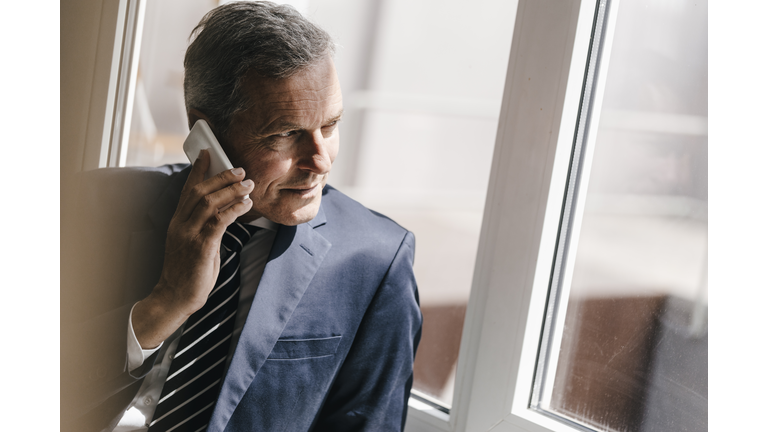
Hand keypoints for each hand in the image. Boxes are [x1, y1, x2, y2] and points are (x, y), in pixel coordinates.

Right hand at [133, 150, 254, 348]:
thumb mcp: (193, 243)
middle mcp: (181, 225)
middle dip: (221, 177)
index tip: (208, 154)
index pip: (187, 189)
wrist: (175, 296)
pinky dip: (234, 209)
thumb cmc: (188, 271)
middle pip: (200, 191)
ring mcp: (189, 235)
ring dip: (231, 190)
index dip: (198, 170)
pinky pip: (218, 221)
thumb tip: (224, 211)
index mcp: (178, 222)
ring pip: (209, 203)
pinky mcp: (201, 247)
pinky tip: (245, 204)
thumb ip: (204, 227)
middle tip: (240, 169)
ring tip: (248, 184)